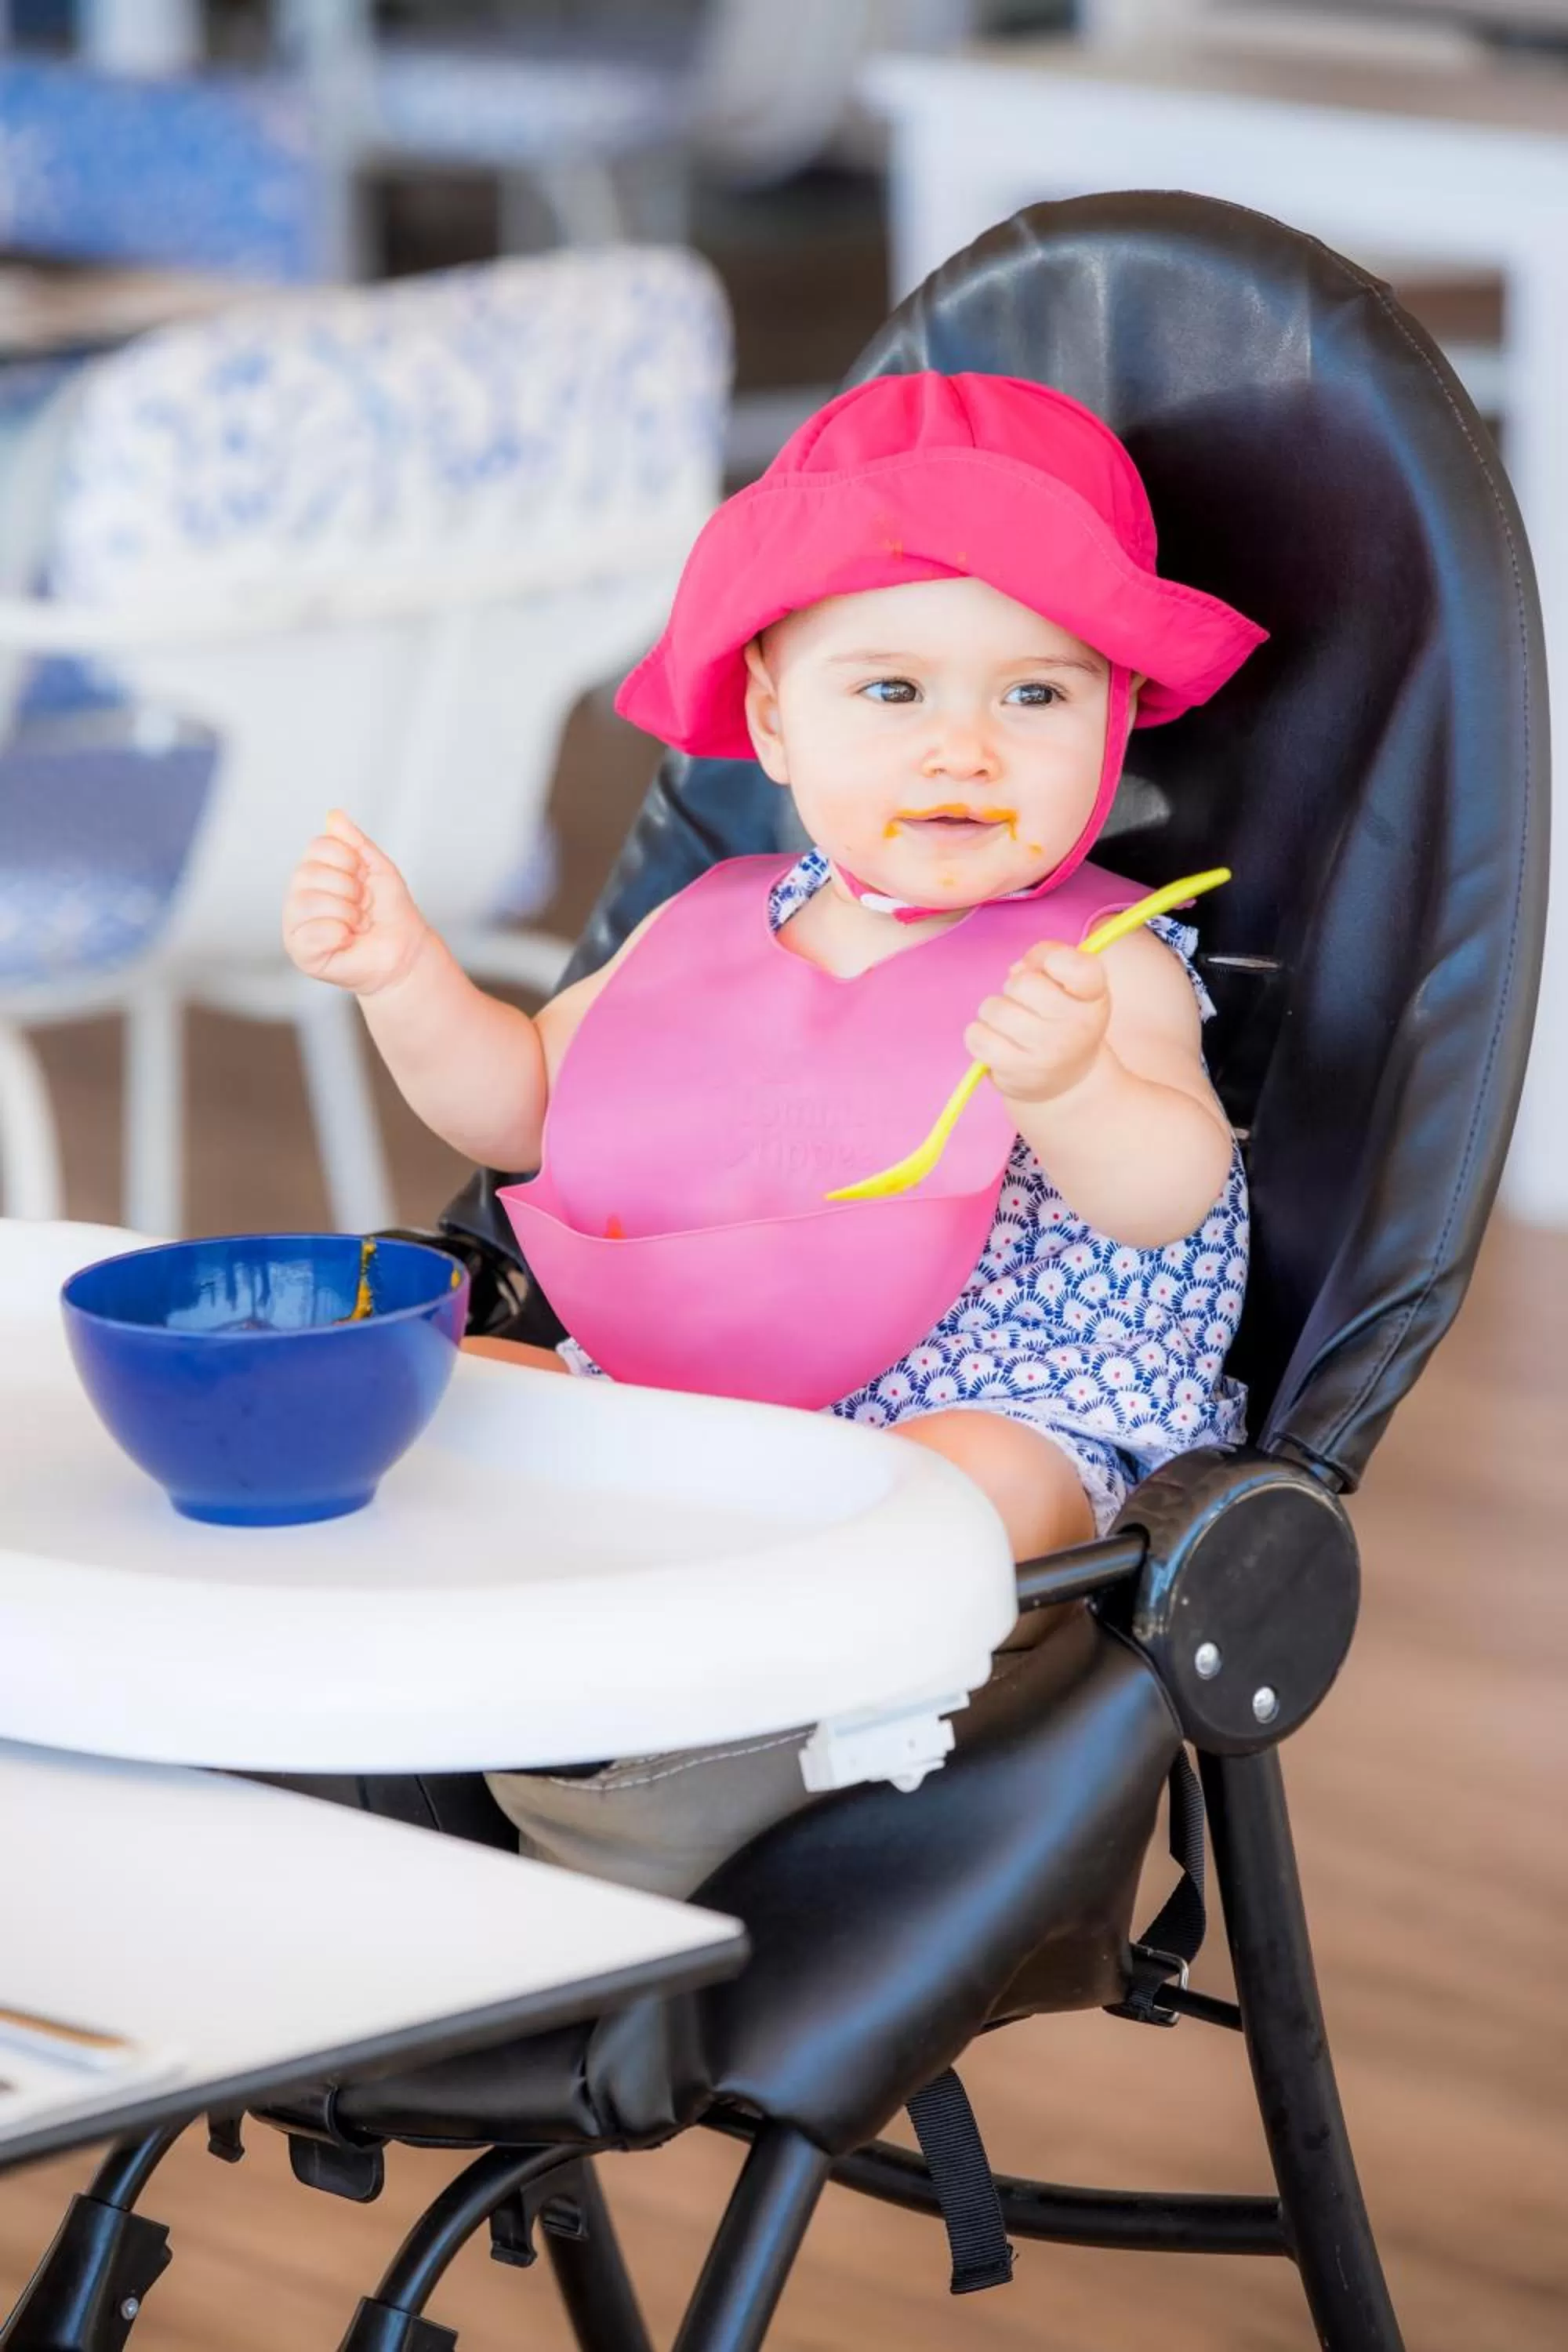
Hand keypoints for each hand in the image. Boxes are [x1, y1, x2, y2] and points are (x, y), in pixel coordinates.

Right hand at [282, 810, 428, 995]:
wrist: (405, 951)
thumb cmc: (390, 913)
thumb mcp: (378, 869)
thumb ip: (355, 843)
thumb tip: (333, 815)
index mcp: (314, 874)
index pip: (317, 847)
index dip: (349, 860)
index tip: (364, 879)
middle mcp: (299, 896)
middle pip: (308, 872)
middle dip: (349, 888)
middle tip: (362, 906)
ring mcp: (296, 925)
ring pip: (308, 901)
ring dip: (346, 913)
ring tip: (357, 924)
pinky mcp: (301, 953)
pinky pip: (312, 933)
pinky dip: (339, 934)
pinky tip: (347, 940)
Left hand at [965, 940, 1111, 1106]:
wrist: (1066, 1080)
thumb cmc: (1061, 1019)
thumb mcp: (1071, 985)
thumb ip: (1047, 958)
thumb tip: (1018, 969)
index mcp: (1093, 997)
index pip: (1081, 968)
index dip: (1055, 958)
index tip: (1051, 967)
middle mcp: (1076, 1027)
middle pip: (1023, 984)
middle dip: (1015, 987)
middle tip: (1026, 1003)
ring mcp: (1047, 1052)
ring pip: (995, 1009)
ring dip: (994, 1011)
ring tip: (1011, 1024)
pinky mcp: (1017, 1070)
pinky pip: (978, 1036)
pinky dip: (979, 1033)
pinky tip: (996, 1039)